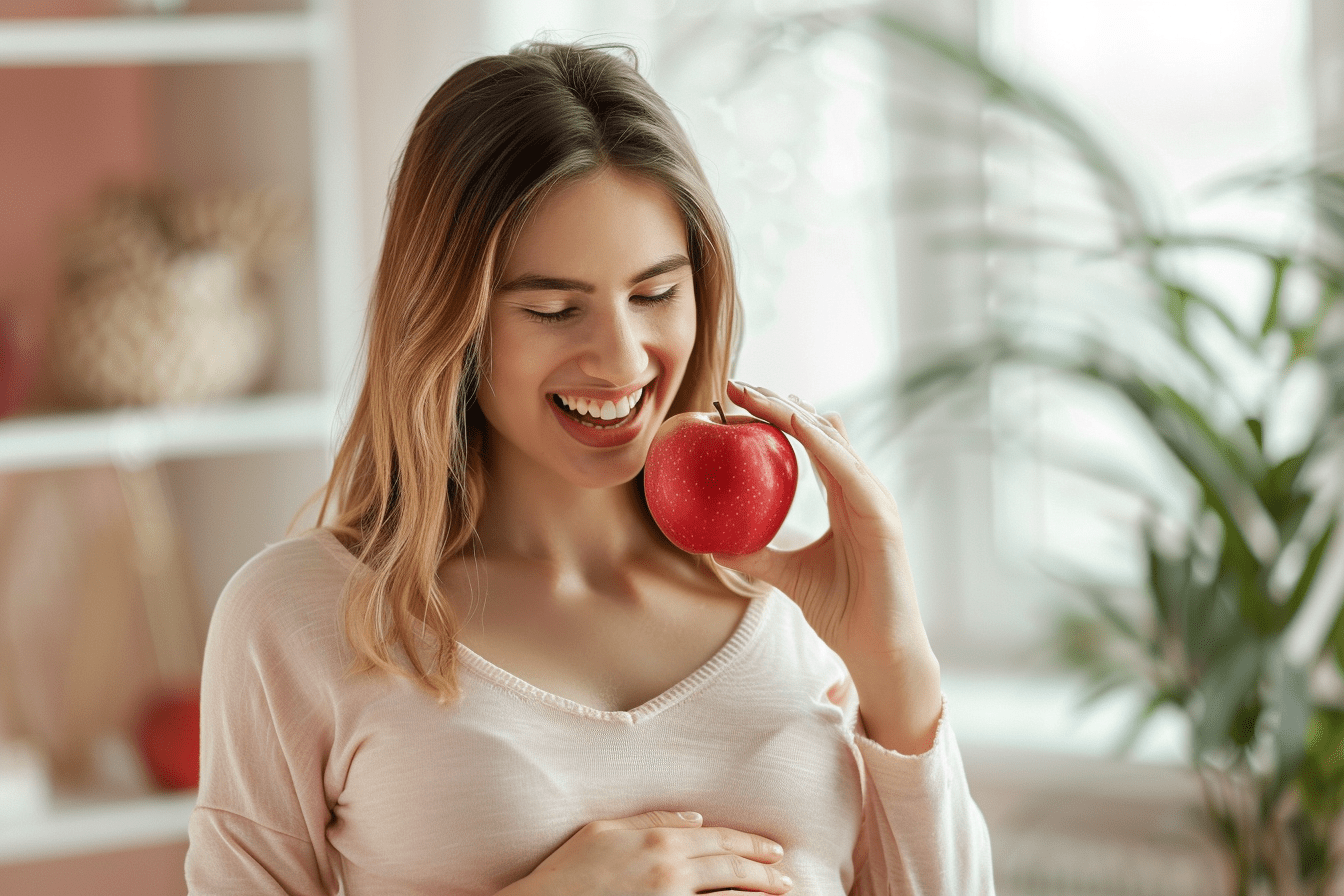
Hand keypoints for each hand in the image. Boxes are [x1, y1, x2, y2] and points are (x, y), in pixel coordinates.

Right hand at [501, 810, 791, 895]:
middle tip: (787, 877)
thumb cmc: (569, 870)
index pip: (718, 839)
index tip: (773, 851)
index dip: (750, 845)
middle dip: (764, 872)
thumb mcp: (605, 830)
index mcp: (658, 840)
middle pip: (731, 869)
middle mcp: (670, 869)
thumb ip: (653, 820)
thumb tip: (695, 818)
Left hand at [716, 380, 940, 753]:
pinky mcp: (883, 519)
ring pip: (832, 444)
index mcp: (846, 499)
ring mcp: (876, 502)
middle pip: (819, 434)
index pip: (810, 446)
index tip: (740, 399)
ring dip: (794, 416)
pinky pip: (849, 473)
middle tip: (739, 384)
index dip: (779, 418)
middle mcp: (862, 492)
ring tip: (758, 395)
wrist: (878, 651)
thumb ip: (757, 555)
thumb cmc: (843, 612)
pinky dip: (824, 447)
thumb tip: (712, 544)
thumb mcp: (787, 576)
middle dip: (780, 405)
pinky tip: (798, 428)